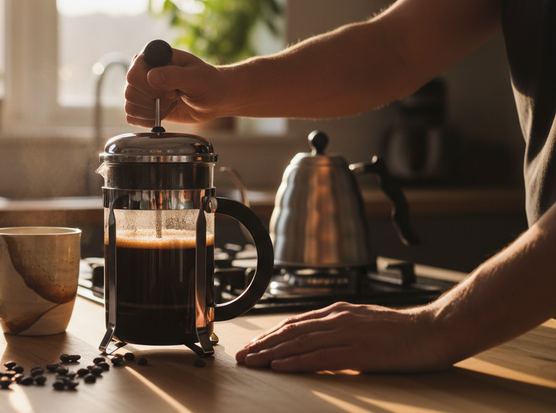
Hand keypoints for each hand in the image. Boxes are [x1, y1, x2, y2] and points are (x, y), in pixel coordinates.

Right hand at [124, 48, 224, 127]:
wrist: (214, 99)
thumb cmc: (209, 83)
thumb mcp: (196, 78)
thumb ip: (175, 76)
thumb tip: (151, 77)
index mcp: (154, 56)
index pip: (133, 75)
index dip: (151, 88)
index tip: (172, 91)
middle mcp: (143, 71)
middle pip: (130, 93)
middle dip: (155, 102)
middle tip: (174, 98)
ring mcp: (142, 88)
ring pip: (130, 106)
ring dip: (153, 111)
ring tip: (171, 104)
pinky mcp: (143, 105)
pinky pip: (132, 116)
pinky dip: (149, 120)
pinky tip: (165, 113)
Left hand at [235, 302, 452, 372]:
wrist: (435, 330)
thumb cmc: (404, 331)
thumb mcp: (366, 325)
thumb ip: (343, 331)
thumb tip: (323, 344)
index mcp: (339, 313)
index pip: (296, 323)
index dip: (271, 335)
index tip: (253, 345)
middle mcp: (338, 319)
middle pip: (291, 331)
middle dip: (263, 344)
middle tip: (242, 355)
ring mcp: (347, 334)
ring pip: (299, 342)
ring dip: (271, 353)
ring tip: (252, 361)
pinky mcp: (358, 351)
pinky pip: (320, 357)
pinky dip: (296, 361)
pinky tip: (280, 366)